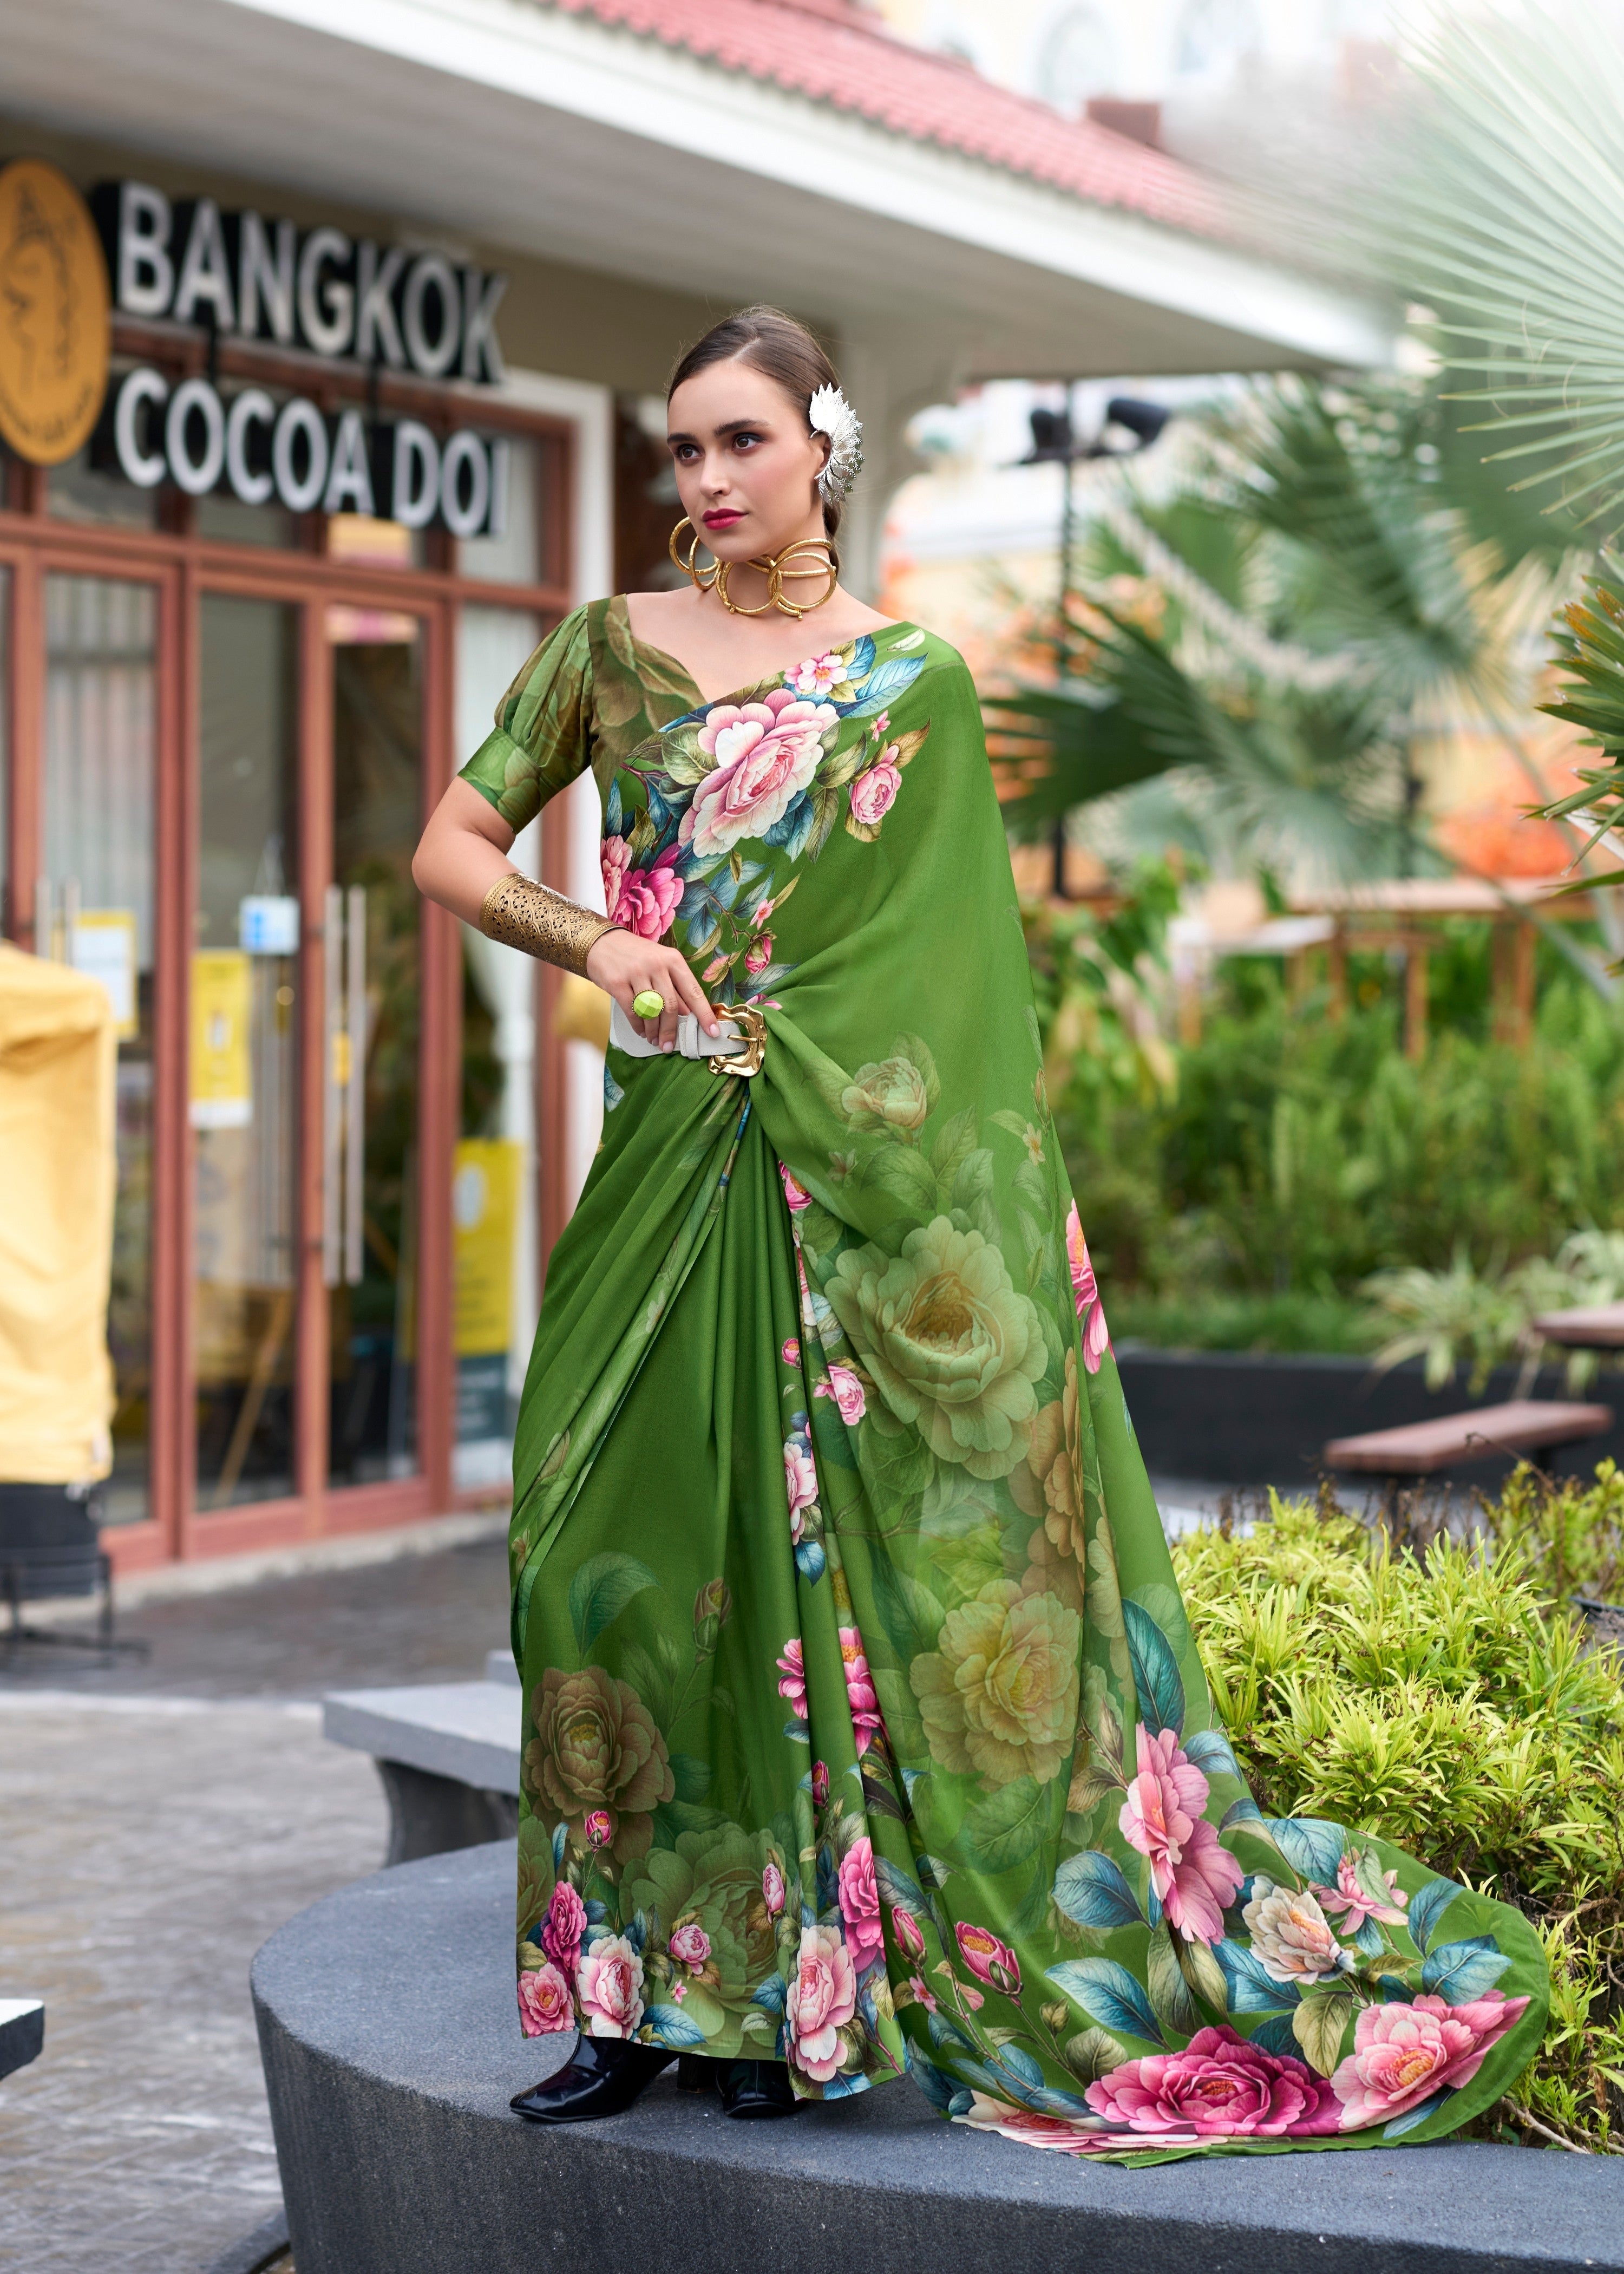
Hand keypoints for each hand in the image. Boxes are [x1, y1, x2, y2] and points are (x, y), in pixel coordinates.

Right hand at [585, 929, 720, 1051]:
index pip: (693, 991)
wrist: (602, 942)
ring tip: (654, 1040)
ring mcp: (636, 973)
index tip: (712, 1032)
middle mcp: (656, 965)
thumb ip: (674, 987)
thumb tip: (688, 1015)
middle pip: (671, 1006)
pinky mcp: (617, 982)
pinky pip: (632, 1012)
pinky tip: (641, 1031)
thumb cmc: (637, 956)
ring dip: (654, 1031)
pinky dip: (638, 1026)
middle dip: (671, 1030)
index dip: (704, 1014)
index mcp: (673, 960)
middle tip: (669, 1046)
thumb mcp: (661, 964)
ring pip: (651, 1011)